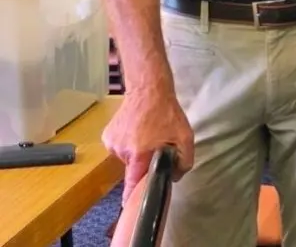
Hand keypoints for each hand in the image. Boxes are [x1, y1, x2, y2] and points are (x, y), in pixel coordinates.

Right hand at [102, 85, 193, 203]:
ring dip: (137, 152)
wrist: (149, 89)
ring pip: (127, 158)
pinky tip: (138, 130)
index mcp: (139, 154)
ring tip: (147, 134)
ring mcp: (112, 143)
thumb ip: (184, 162)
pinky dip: (129, 143)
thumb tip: (174, 177)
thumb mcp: (186, 137)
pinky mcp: (108, 136)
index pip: (132, 185)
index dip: (133, 197)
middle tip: (156, 147)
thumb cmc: (168, 113)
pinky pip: (121, 148)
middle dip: (144, 163)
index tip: (133, 207)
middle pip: (133, 169)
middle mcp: (122, 151)